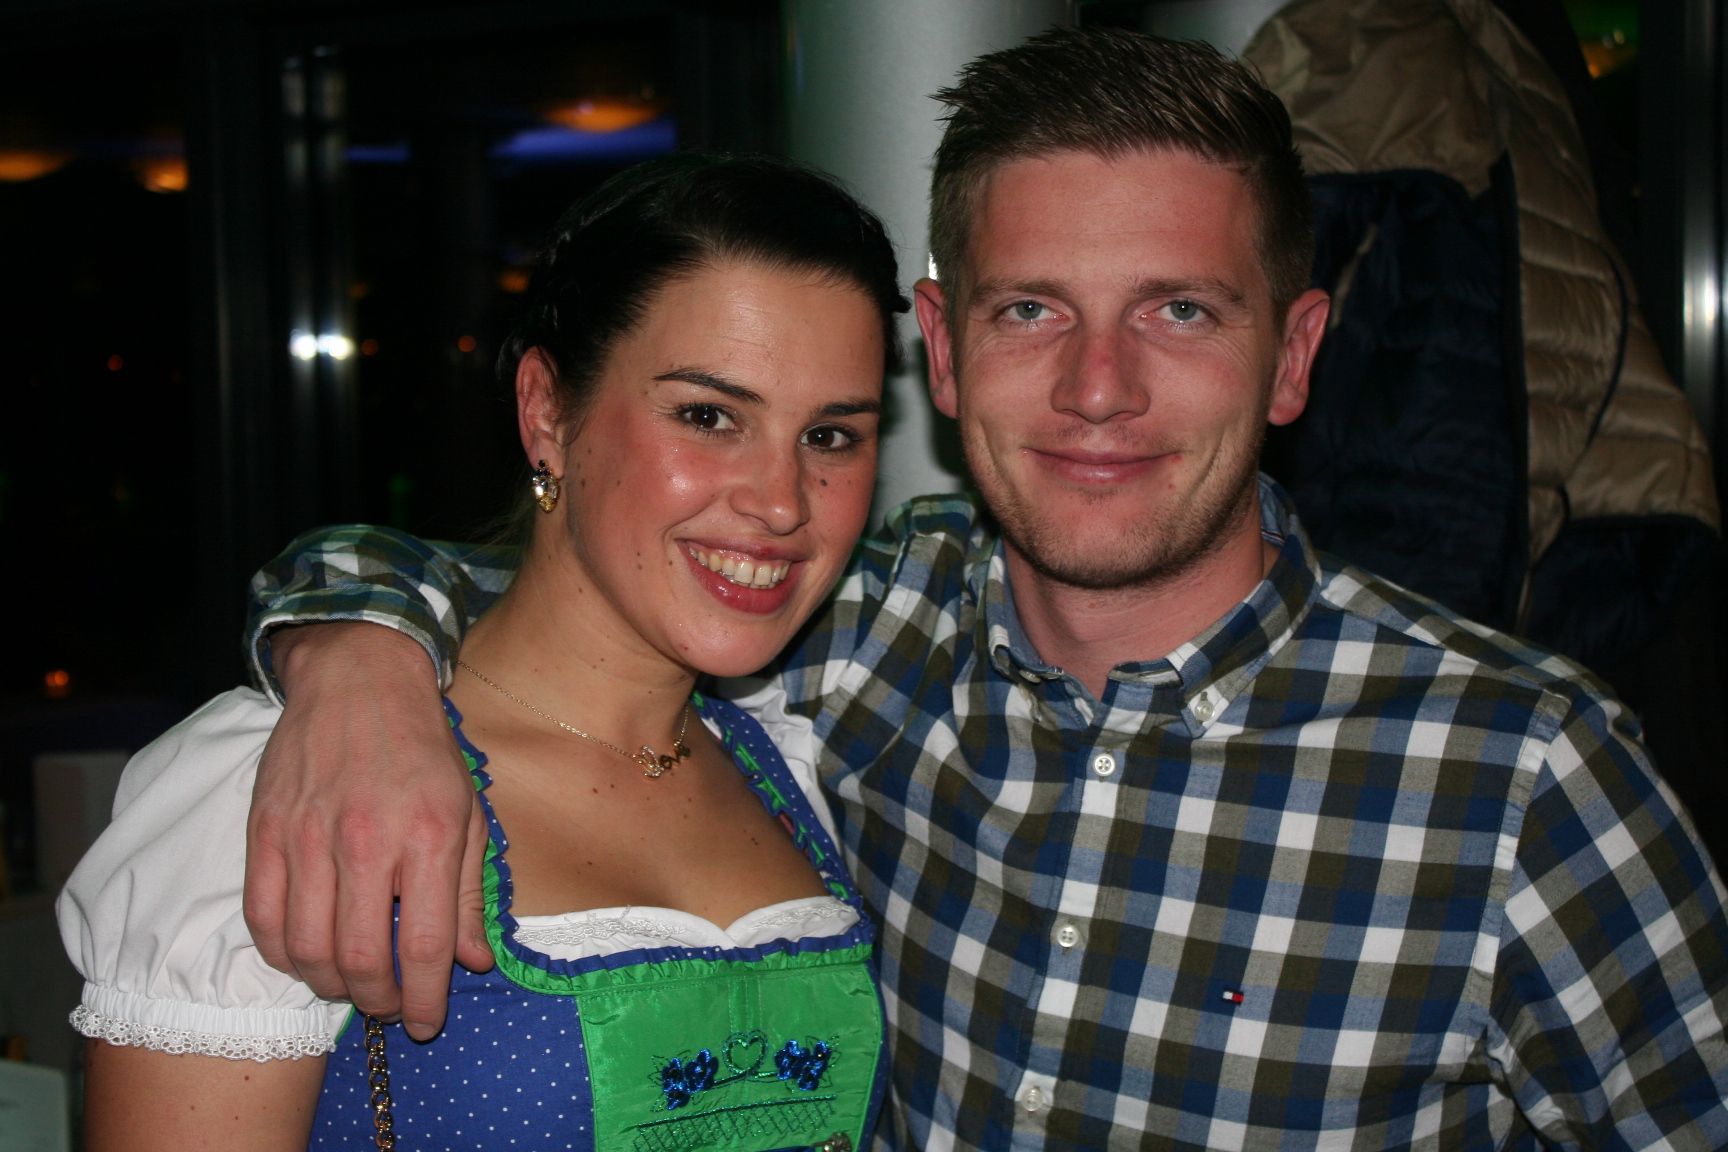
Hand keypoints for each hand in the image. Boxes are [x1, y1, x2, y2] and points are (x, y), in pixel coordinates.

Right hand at [244, 622, 491, 1040]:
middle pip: (358, 960)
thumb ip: (468, 894)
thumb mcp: (468, 814)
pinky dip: (283, 954)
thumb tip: (474, 962)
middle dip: (376, 1001)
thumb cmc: (423, 750)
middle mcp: (365, 841)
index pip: (423, 946)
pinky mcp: (264, 832)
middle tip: (387, 1005)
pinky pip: (263, 919)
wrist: (359, 681)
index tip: (423, 1024)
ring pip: (306, 950)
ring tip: (350, 982)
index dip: (423, 1000)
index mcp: (427, 837)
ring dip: (329, 985)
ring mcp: (307, 838)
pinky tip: (307, 954)